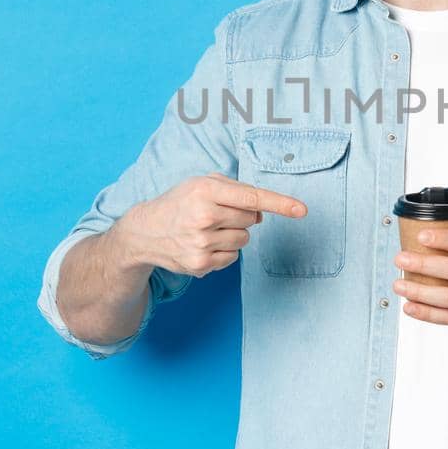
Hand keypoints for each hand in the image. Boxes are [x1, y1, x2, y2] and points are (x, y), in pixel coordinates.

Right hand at [113, 173, 305, 277]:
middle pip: (252, 219)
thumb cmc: (180, 202)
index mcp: (205, 190)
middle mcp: (204, 216)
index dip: (280, 203)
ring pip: (244, 240)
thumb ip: (236, 190)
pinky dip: (224, 251)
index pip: (252, 197)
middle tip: (218, 214)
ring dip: (233, 234)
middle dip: (243, 216)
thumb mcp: (201, 183)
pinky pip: (233, 258)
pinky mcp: (201, 264)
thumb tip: (262, 212)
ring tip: (208, 230)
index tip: (302, 210)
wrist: (145, 231)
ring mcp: (202, 243)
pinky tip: (203, 244)